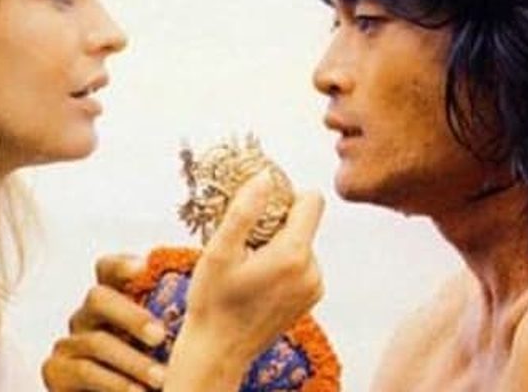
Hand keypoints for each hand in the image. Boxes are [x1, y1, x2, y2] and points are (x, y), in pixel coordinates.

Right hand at [43, 254, 171, 391]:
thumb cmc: (142, 372)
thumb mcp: (154, 344)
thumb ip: (169, 318)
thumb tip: (208, 297)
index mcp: (110, 302)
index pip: (107, 269)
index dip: (122, 264)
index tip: (144, 267)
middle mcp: (85, 316)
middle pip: (98, 297)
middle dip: (131, 315)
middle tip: (160, 336)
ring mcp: (69, 342)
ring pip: (98, 341)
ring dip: (133, 361)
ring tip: (162, 379)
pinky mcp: (56, 370)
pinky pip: (85, 371)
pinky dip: (115, 384)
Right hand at [166, 175, 326, 390]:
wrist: (218, 351)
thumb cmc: (213, 302)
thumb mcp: (219, 251)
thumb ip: (245, 210)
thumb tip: (266, 176)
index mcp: (293, 254)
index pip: (312, 201)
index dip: (286, 196)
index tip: (260, 209)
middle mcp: (313, 270)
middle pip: (305, 224)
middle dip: (277, 224)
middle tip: (244, 243)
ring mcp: (314, 287)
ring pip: (302, 244)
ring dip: (279, 246)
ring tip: (248, 266)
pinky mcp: (310, 299)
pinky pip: (303, 265)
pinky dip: (283, 265)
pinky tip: (258, 281)